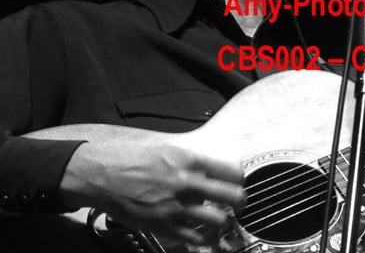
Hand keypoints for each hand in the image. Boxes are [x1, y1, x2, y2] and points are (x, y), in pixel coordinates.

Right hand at [60, 143, 245, 244]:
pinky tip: (202, 233)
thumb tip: (211, 171)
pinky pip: (194, 238)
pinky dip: (203, 238)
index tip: (237, 183)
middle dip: (240, 202)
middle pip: (234, 196)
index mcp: (189, 161)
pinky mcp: (162, 226)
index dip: (239, 179)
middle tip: (238, 204)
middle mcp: (187, 183)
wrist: (99, 174)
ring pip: (219, 221)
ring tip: (221, 220)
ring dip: (224, 221)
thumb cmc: (130, 159)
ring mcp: (175, 207)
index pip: (232, 171)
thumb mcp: (167, 150)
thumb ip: (192, 163)